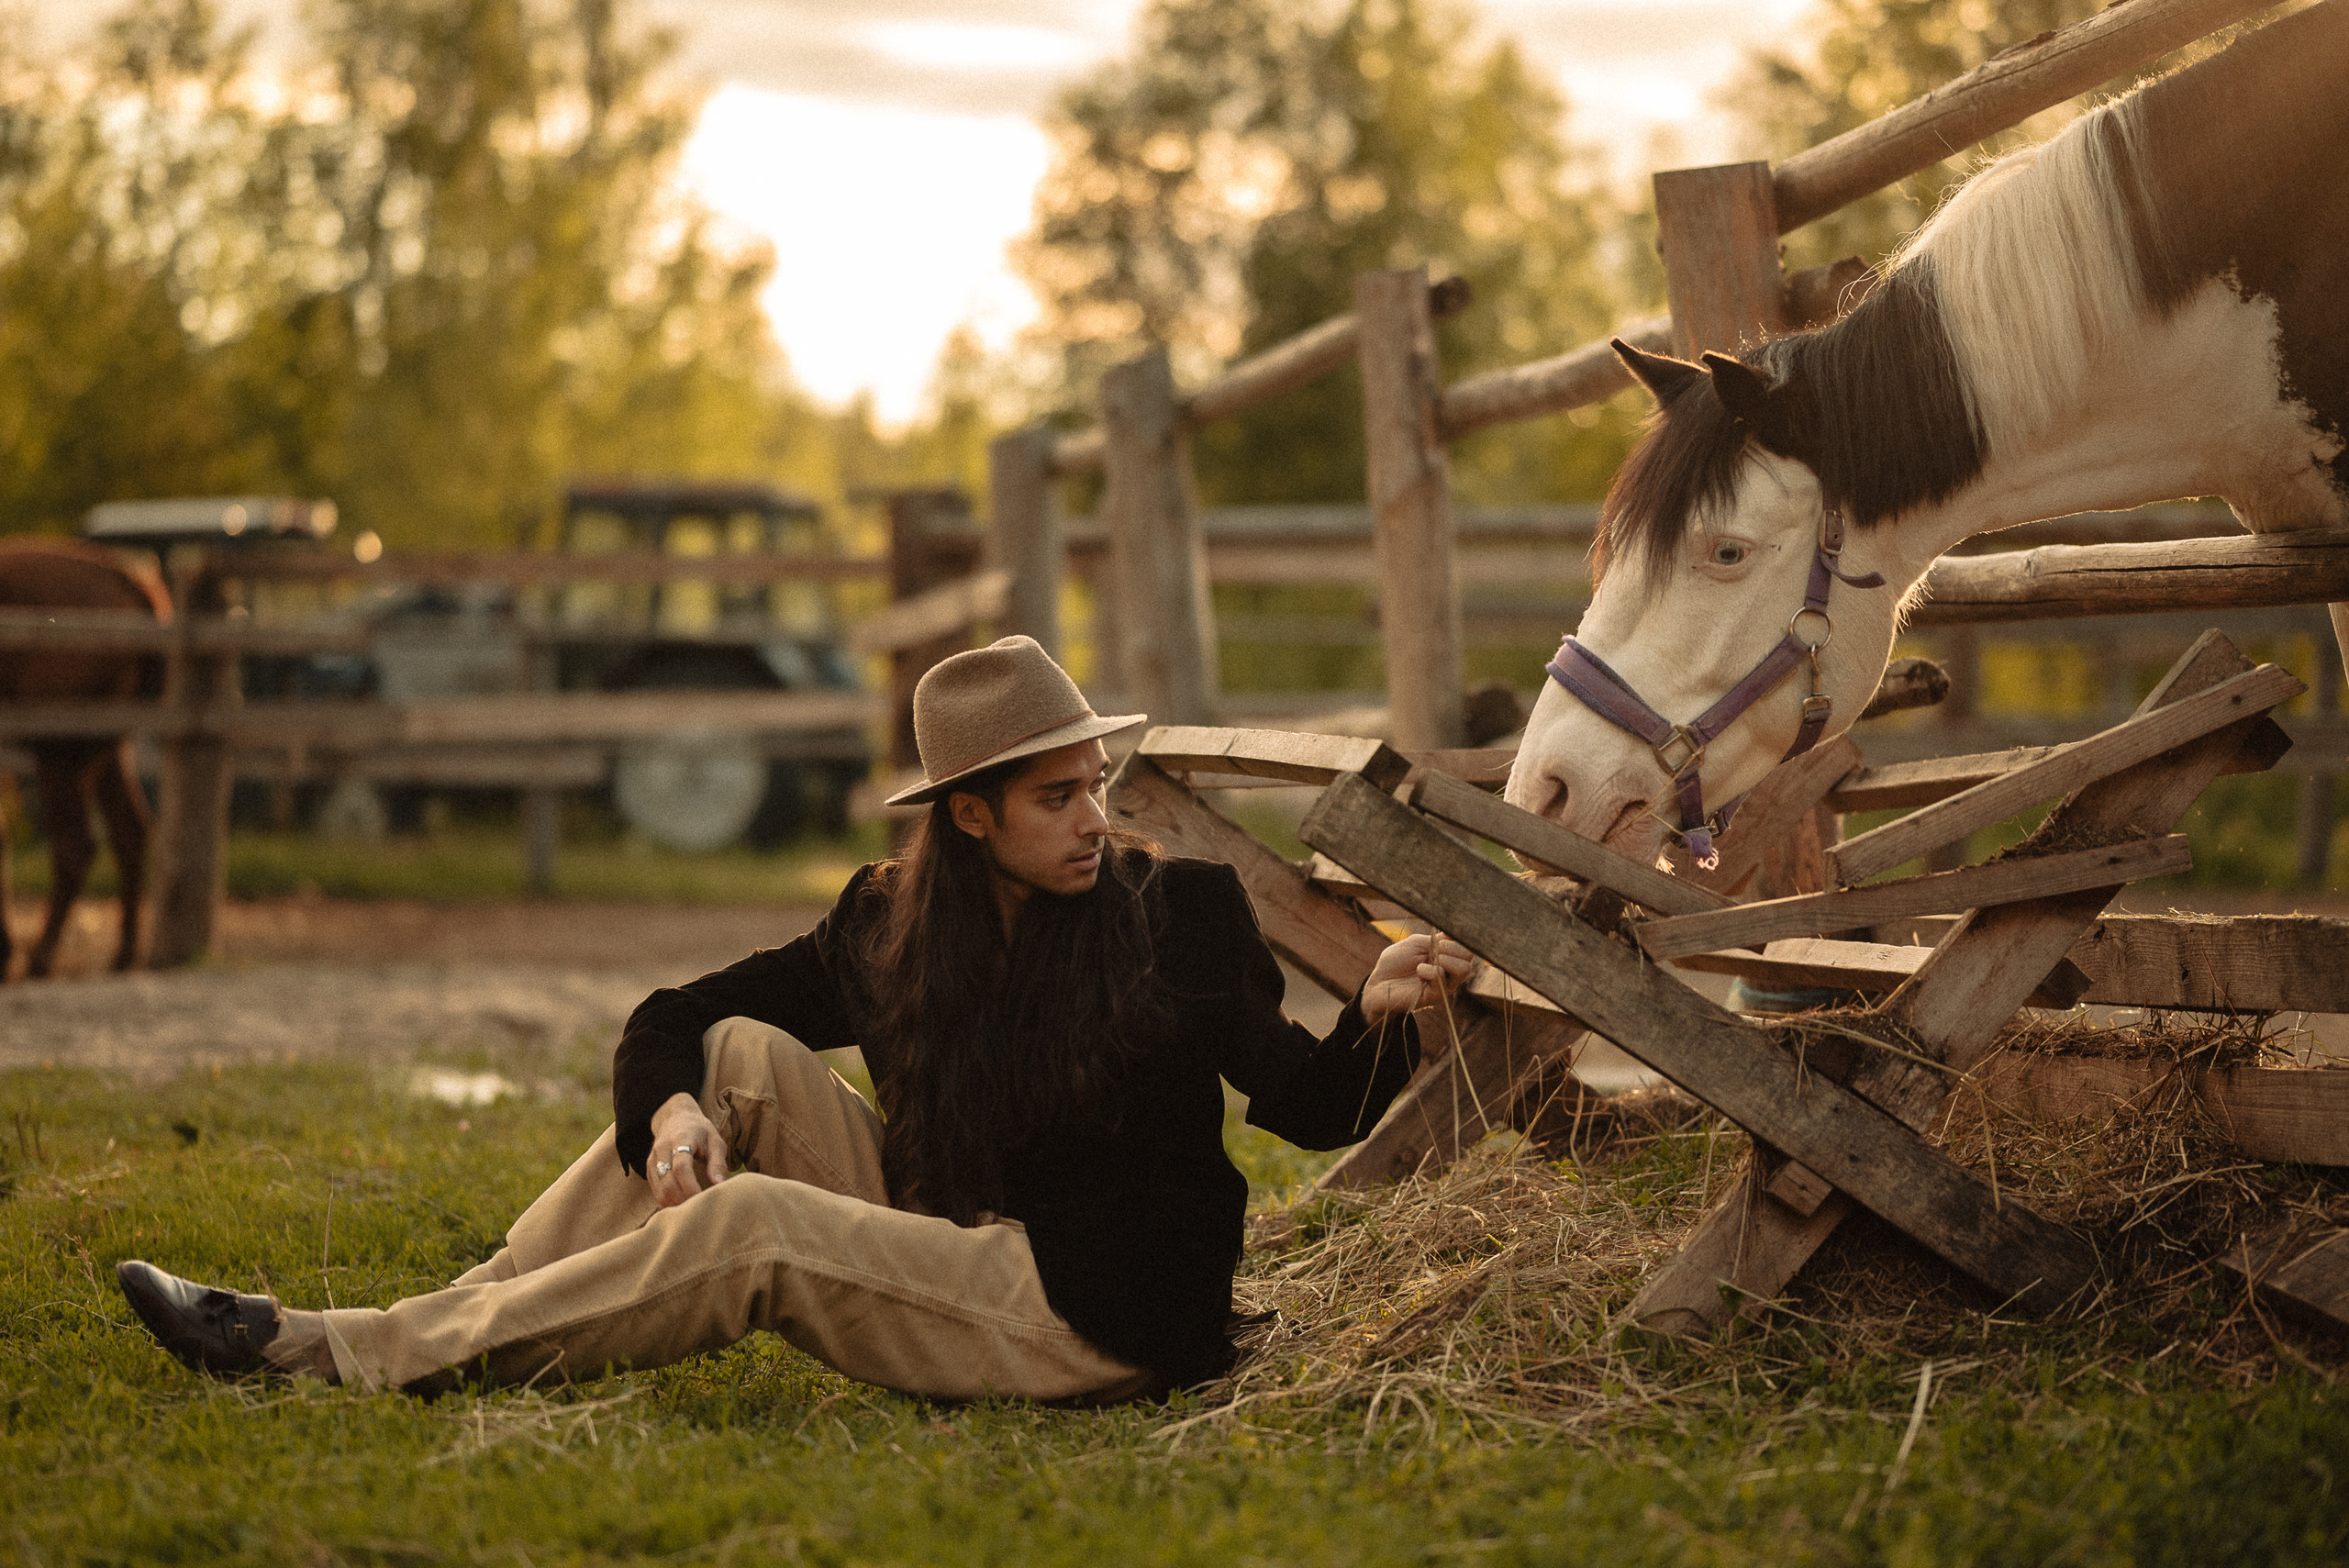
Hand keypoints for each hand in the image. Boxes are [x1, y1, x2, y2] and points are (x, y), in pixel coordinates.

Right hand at [646, 1092, 729, 1207]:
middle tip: (700, 1209)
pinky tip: (683, 1206)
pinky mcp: (649, 1170)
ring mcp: (653, 1160)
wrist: (675, 1118)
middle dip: (683, 1200)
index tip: (702, 1199)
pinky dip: (668, 1202)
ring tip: (693, 1210)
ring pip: (660, 1191)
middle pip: (668, 1183)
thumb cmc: (700, 1131)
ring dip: (675, 1204)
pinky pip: (656, 1192)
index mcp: (681, 1140)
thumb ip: (718, 1162)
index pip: (681, 1167)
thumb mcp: (715, 1140)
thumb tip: (719, 1185)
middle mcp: (662, 1150)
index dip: (690, 1187)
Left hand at [1362, 933, 1473, 1021]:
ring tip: (1427, 961)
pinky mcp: (1436, 996)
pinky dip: (1429, 970)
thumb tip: (1455, 932)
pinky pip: (1442, 978)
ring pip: (1464, 968)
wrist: (1378, 983)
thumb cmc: (1395, 962)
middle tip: (1433, 950)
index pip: (1466, 944)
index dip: (1456, 936)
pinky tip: (1419, 971)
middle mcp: (1450, 971)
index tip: (1440, 936)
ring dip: (1444, 958)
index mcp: (1447, 956)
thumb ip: (1437, 938)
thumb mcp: (1417, 943)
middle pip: (1469, 955)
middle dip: (1451, 947)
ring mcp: (1446, 985)